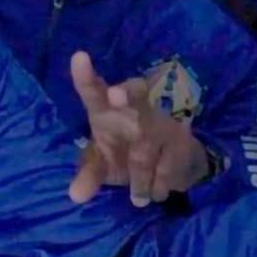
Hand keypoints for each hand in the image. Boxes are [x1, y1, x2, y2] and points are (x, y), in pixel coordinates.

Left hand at [67, 51, 180, 205]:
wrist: (174, 166)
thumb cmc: (126, 155)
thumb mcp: (104, 165)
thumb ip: (90, 175)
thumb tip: (75, 195)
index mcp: (107, 109)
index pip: (94, 91)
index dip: (85, 76)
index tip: (79, 57)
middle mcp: (134, 108)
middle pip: (133, 94)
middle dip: (126, 93)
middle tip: (115, 95)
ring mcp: (160, 121)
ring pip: (145, 148)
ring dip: (140, 178)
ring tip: (138, 199)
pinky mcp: (181, 139)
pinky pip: (166, 165)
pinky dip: (158, 184)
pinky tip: (157, 191)